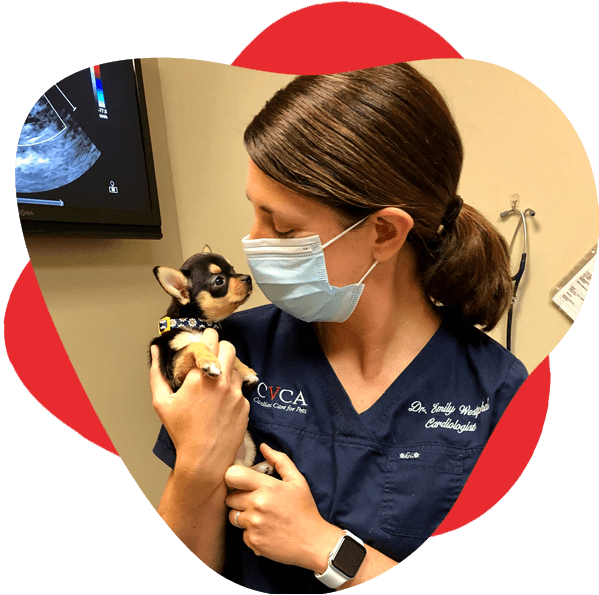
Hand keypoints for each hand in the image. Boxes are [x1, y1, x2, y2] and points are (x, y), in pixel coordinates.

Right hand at [150, 329, 248, 479]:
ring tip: (216, 378)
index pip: (210, 340)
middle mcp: (221, 380)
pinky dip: (233, 387)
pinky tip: (222, 399)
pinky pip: (241, 387)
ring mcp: (236, 392)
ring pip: (237, 366)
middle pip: (229, 346)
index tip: (204, 338)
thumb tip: (156, 351)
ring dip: (228, 366)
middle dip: (220, 347)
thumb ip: (157, 373)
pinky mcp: (245, 404)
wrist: (205, 459)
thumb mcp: (161, 402)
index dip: (207, 336)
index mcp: (199, 376)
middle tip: (212, 353)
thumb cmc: (181, 432)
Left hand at [224, 444, 343, 571]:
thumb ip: (279, 460)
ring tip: (260, 516)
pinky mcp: (252, 542)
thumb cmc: (304, 509)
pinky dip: (250, 532)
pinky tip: (265, 530)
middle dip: (239, 498)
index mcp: (268, 487)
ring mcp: (254, 525)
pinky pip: (241, 533)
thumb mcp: (297, 480)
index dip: (234, 478)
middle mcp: (257, 505)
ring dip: (243, 515)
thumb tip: (263, 446)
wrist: (312, 542)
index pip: (233, 476)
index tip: (242, 482)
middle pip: (230, 498)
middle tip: (255, 501)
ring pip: (233, 516)